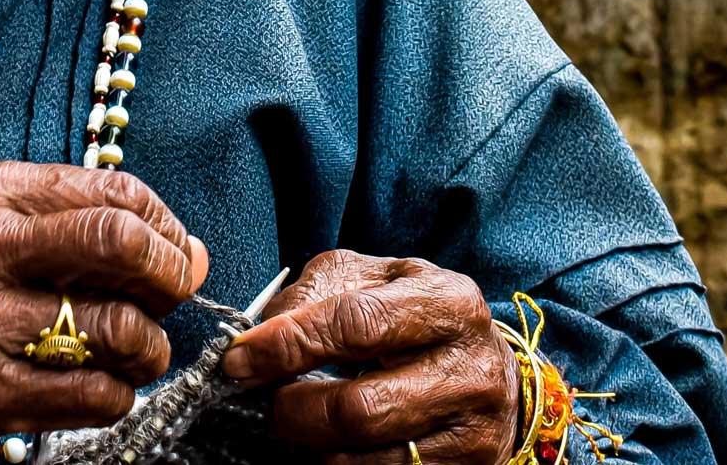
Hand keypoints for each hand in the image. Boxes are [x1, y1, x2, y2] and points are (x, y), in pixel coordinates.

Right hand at [0, 161, 209, 456]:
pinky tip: (102, 387)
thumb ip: (55, 224)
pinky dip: (116, 394)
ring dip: (149, 347)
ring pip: (117, 328)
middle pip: (120, 245)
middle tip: (175, 293)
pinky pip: (91, 394)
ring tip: (138, 352)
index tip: (176, 245)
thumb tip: (172, 244)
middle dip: (171, 273)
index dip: (164, 222)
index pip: (109, 191)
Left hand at [220, 250, 520, 463]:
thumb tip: (260, 333)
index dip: (289, 344)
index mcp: (447, 303)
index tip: (238, 358)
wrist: (488, 370)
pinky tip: (330, 445)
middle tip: (265, 400)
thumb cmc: (414, 316)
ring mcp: (473, 434)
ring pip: (366, 460)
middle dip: (293, 409)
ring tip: (297, 422)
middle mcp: (469, 371)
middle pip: (359, 408)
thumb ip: (317, 292)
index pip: (357, 324)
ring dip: (311, 445)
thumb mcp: (375, 280)